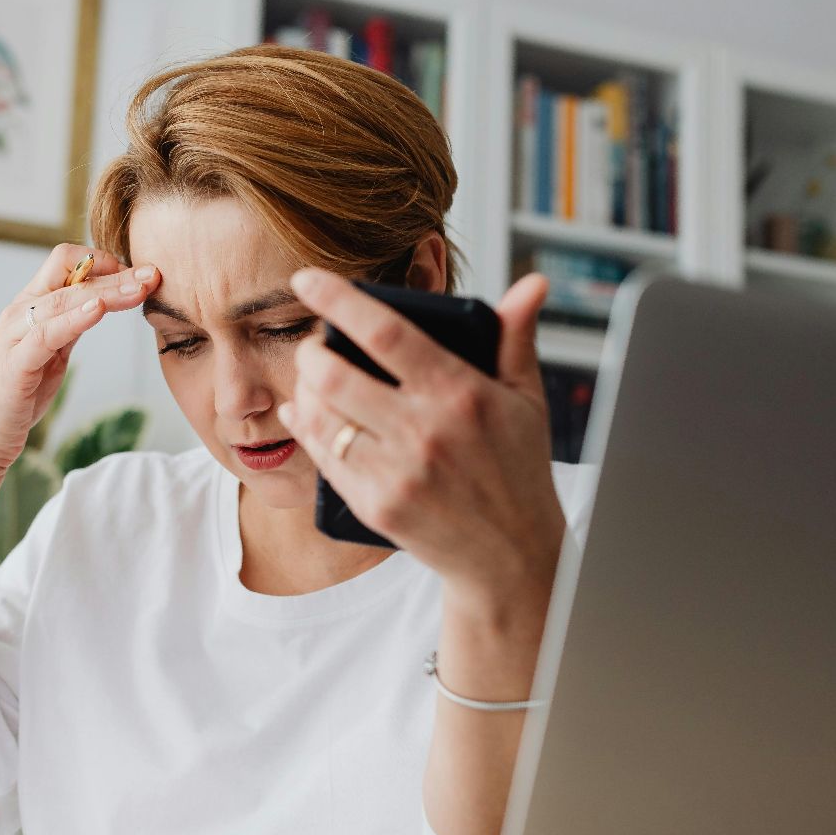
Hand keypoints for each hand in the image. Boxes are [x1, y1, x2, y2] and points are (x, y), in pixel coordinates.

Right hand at [0, 243, 159, 475]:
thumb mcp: (54, 351)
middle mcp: (20, 312)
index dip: (104, 262)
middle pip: (70, 275)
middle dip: (117, 273)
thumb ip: (72, 325)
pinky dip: (74, 319)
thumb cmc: (20, 393)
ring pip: (63, 300)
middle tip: (153, 274)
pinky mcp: (15, 364)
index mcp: (30, 305)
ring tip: (139, 289)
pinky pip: (46, 334)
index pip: (66, 262)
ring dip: (107, 292)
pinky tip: (99, 310)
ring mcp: (14, 336)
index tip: (138, 276)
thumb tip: (105, 302)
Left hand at [280, 269, 565, 611]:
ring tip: (313, 379)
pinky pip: (325, 458)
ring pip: (322, 416)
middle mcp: (425, 431)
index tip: (307, 278)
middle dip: (311, 351)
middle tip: (315, 345)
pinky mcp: (377, 506)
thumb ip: (516, 338)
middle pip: (335, 374)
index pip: (385, 332)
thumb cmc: (519, 470)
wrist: (511, 556)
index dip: (338, 300)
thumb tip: (531, 284)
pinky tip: (307, 415)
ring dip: (304, 390)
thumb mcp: (527, 400)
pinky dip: (308, 430)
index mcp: (460, 394)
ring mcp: (398, 472)